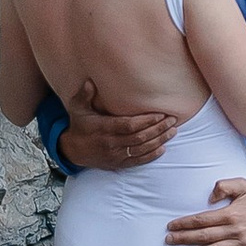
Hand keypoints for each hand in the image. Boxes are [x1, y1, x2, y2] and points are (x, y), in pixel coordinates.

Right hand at [59, 76, 180, 171]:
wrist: (73, 151)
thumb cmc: (79, 125)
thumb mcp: (77, 108)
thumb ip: (84, 95)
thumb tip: (90, 81)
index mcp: (103, 128)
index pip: (129, 125)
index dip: (146, 121)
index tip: (160, 114)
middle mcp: (111, 143)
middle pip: (139, 137)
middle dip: (158, 129)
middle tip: (172, 120)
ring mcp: (115, 155)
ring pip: (142, 149)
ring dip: (159, 141)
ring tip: (172, 131)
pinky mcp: (118, 164)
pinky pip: (138, 161)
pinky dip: (151, 155)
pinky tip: (163, 148)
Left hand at [167, 176, 245, 245]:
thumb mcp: (242, 184)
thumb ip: (224, 186)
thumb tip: (209, 198)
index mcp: (231, 213)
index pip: (202, 220)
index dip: (185, 223)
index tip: (172, 226)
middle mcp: (235, 230)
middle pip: (203, 236)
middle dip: (183, 238)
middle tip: (168, 240)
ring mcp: (242, 242)